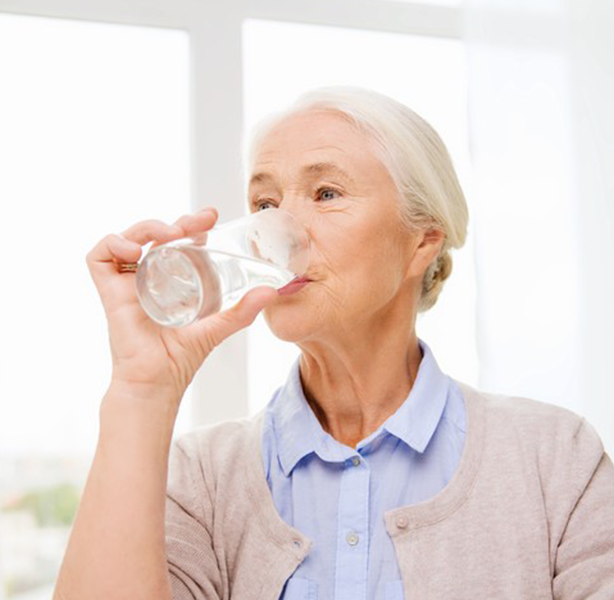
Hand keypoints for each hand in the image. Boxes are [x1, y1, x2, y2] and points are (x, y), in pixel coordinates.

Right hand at [86, 207, 278, 403]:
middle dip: (175, 221)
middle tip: (197, 223)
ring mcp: (127, 282)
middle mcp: (147, 276)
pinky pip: (99, 257)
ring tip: (170, 235)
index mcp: (169, 280)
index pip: (176, 241)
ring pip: (128, 237)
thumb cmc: (180, 359)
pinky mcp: (109, 291)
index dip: (190, 224)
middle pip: (154, 235)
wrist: (156, 383)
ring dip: (148, 227)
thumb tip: (271, 292)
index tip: (211, 218)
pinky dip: (113, 244)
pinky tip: (136, 252)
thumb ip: (242, 311)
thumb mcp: (217, 327)